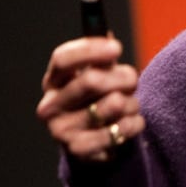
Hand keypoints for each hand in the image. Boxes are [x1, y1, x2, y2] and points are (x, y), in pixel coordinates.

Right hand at [36, 36, 143, 161]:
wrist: (96, 143)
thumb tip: (107, 37)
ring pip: (112, 104)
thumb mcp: (99, 75)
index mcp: (53, 81)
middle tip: (134, 79)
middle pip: (90, 80)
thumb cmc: (98, 100)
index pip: (62, 59)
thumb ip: (102, 58)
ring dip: (132, 102)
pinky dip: (134, 123)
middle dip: (122, 76)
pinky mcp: (78, 150)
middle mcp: (50, 105)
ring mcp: (61, 129)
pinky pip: (119, 130)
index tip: (117, 48)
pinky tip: (132, 122)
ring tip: (131, 105)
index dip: (90, 50)